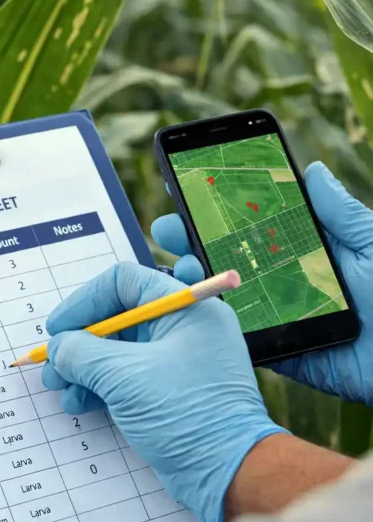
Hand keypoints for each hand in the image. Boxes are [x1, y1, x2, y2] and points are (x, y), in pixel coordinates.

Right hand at [42, 264, 284, 521]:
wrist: (229, 472)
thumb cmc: (186, 414)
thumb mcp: (123, 376)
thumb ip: (82, 353)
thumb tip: (58, 347)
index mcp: (184, 309)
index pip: (124, 283)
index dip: (84, 302)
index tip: (58, 328)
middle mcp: (183, 328)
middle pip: (117, 318)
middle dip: (79, 342)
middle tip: (52, 364)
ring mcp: (177, 361)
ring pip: (118, 351)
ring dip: (83, 368)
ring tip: (59, 388)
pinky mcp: (170, 392)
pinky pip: (127, 377)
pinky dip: (100, 387)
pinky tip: (78, 403)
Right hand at [152, 161, 372, 404]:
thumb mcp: (370, 243)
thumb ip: (338, 212)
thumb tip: (312, 170)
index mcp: (305, 250)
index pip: (254, 224)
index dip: (219, 208)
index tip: (188, 187)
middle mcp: (284, 280)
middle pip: (228, 256)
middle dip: (192, 239)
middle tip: (167, 226)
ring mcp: (277, 315)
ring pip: (224, 295)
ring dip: (195, 279)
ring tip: (178, 265)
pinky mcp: (277, 351)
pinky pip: (237, 335)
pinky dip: (210, 321)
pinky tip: (192, 305)